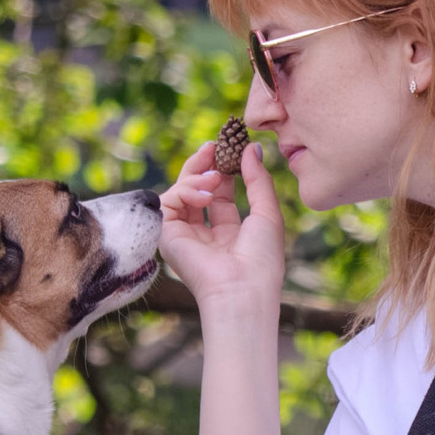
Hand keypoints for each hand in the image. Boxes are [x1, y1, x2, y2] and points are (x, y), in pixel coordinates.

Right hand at [158, 133, 286, 319]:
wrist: (241, 289)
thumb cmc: (261, 260)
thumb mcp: (267, 213)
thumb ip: (258, 180)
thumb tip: (251, 148)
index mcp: (229, 233)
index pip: (220, 193)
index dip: (223, 168)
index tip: (229, 146)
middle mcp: (204, 234)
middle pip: (197, 189)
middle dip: (204, 163)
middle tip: (214, 145)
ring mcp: (184, 235)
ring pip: (181, 191)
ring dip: (198, 176)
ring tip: (216, 177)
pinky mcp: (166, 235)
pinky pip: (169, 200)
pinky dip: (187, 191)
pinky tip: (205, 196)